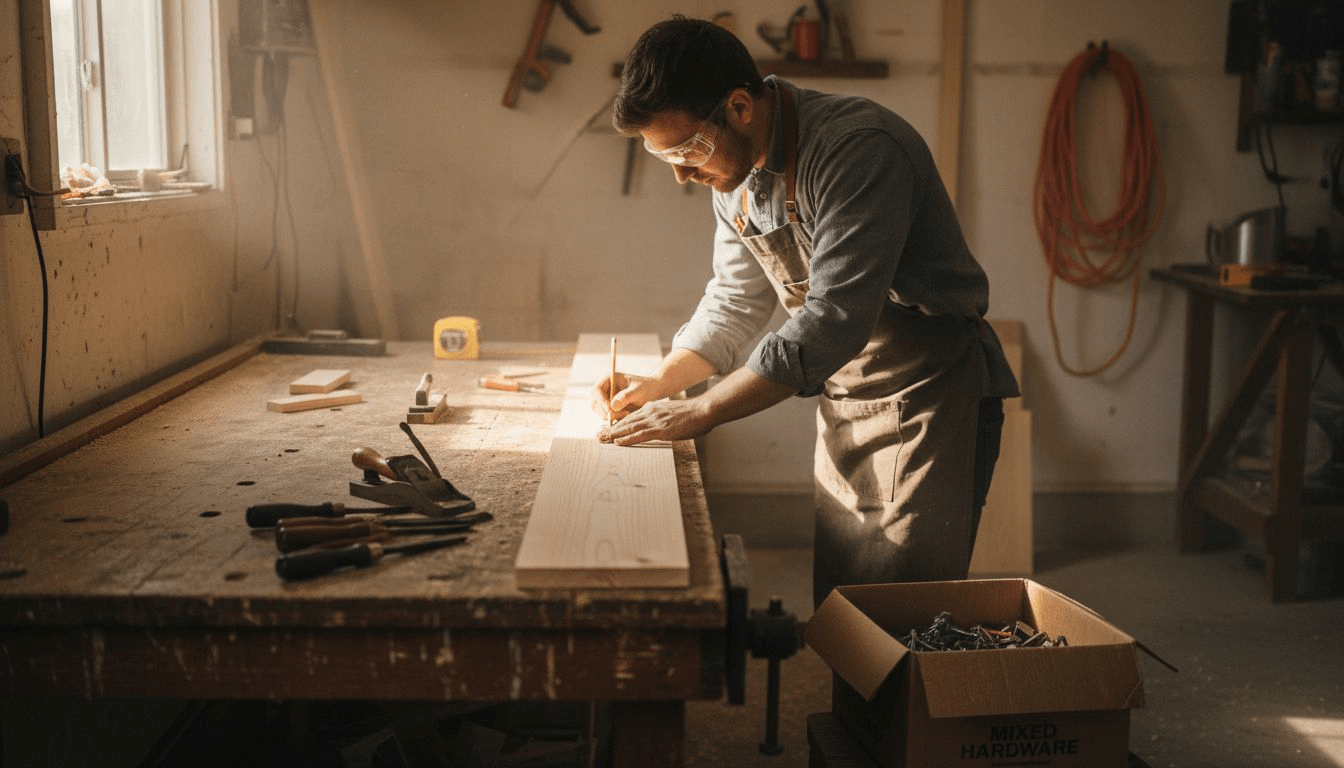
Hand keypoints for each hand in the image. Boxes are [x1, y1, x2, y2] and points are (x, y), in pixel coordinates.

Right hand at [590, 372, 655, 423]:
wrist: (653, 392)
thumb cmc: (646, 388)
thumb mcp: (638, 390)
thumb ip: (626, 396)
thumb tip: (612, 406)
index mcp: (609, 379)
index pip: (597, 391)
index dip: (601, 402)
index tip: (611, 411)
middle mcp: (604, 389)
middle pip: (595, 403)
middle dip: (605, 411)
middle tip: (621, 415)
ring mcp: (606, 399)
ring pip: (600, 412)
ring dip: (610, 417)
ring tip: (627, 414)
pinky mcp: (610, 408)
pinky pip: (606, 417)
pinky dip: (614, 419)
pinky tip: (626, 417)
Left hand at [598, 398, 713, 444]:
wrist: (703, 410)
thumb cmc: (692, 414)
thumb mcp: (673, 414)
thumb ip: (663, 419)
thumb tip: (660, 427)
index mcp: (653, 408)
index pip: (631, 416)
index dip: (618, 423)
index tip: (608, 429)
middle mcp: (650, 412)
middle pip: (626, 421)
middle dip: (610, 429)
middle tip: (598, 435)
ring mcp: (655, 420)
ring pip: (629, 427)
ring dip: (613, 434)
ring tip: (601, 439)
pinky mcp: (660, 429)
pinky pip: (639, 435)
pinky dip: (627, 439)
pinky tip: (617, 442)